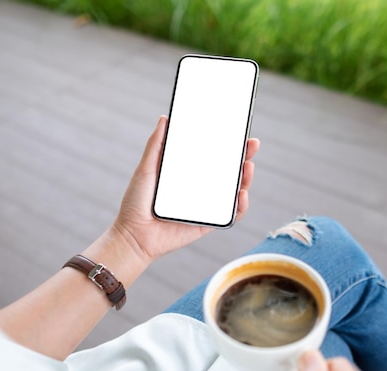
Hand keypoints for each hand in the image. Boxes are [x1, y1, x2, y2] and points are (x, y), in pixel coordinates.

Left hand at [113, 115, 259, 262]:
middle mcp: (200, 188)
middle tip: (252, 144)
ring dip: (246, 179)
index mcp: (188, 173)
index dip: (228, 144)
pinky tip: (241, 195)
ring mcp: (206, 205)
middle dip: (244, 157)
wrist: (133, 235)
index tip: (238, 131)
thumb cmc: (136, 203)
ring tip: (247, 167)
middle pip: (229, 171)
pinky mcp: (208, 223)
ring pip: (234, 191)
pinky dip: (241, 206)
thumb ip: (155, 145)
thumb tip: (164, 119)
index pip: (213, 155)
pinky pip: (230, 215)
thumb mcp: (146, 168)